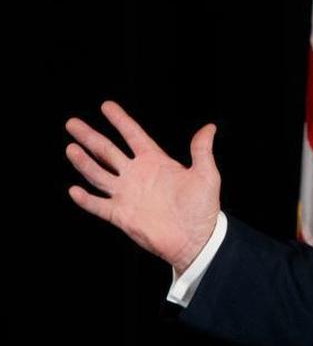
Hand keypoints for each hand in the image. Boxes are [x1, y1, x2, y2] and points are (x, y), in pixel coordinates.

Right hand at [65, 100, 221, 272]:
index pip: (133, 135)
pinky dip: (86, 199)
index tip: (106, 106)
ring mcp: (127, 194)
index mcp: (155, 162)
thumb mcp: (206, 175)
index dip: (120, 120)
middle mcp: (137, 175)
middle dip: (90, 136)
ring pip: (98, 174)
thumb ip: (202, 151)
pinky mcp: (121, 215)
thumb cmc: (202, 208)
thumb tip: (209, 128)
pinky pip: (98, 205)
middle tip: (72, 123)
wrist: (196, 239)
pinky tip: (74, 190)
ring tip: (71, 148)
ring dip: (83, 162)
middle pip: (107, 151)